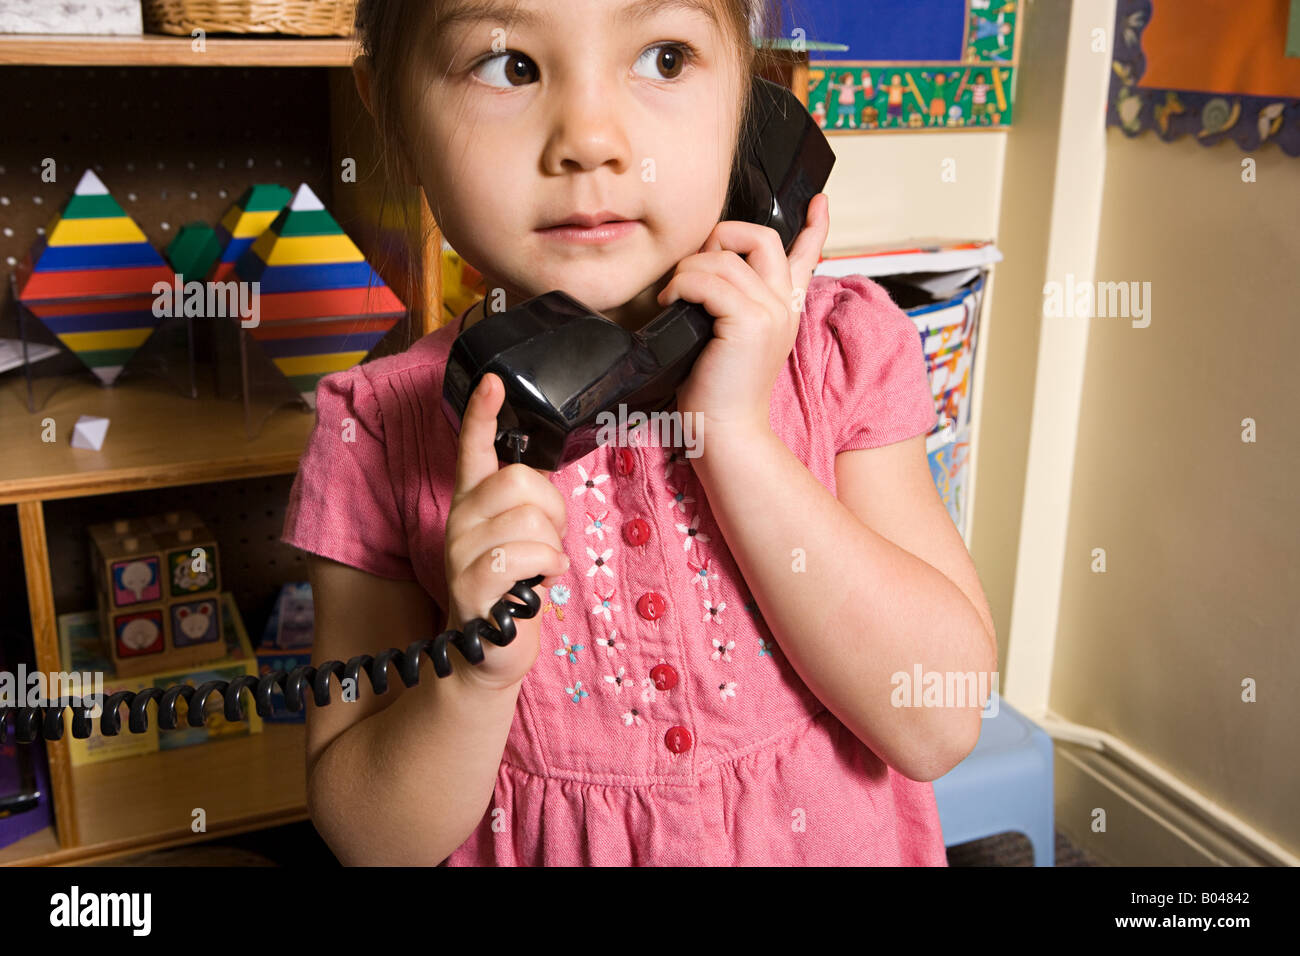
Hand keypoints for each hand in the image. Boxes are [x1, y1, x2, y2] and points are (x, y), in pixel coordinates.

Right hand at [444, 373, 569, 691]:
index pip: (473, 447)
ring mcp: (460, 551)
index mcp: (474, 500)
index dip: (481, 413)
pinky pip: (521, 556)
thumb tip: (542, 476)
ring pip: (527, 520)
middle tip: (549, 540)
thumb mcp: (522, 535)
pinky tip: (539, 583)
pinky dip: (545, 567)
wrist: (493, 649)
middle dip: (553, 510)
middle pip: (519, 479)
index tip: (492, 380)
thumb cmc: (514, 587)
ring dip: (551, 546)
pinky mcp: (469, 584)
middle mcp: (461, 518)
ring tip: (540, 568)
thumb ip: (527, 503)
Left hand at [657, 193, 829, 449]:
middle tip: (694, 266)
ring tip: (672, 296)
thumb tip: (702, 271)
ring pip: (724, 257)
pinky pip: (708, 280)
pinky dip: (682, 285)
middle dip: (722, 236)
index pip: (807, 257)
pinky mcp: (749, 322)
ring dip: (687, 269)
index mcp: (784, 309)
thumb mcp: (726, 338)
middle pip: (762, 237)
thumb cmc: (716, 392)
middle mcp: (784, 306)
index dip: (814, 227)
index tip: (818, 202)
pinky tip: (670, 303)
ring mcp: (771, 312)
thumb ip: (728, 304)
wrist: (725, 431)